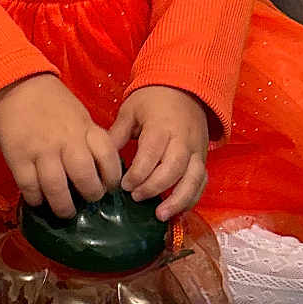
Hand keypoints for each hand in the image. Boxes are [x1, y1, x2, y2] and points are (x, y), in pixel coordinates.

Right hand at [0, 74, 121, 218]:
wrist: (16, 87)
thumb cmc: (52, 104)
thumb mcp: (79, 116)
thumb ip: (90, 139)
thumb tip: (100, 170)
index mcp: (85, 128)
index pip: (108, 156)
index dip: (112, 176)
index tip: (109, 186)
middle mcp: (66, 141)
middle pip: (85, 177)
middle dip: (90, 195)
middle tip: (88, 199)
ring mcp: (41, 150)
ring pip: (57, 188)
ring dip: (64, 206)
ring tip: (66, 211)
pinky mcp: (18, 157)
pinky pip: (30, 187)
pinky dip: (36, 199)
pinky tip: (39, 200)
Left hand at [109, 86, 209, 221]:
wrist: (185, 88)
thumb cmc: (152, 99)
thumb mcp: (130, 110)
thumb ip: (117, 134)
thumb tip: (99, 157)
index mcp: (162, 127)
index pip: (152, 153)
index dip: (138, 173)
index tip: (124, 185)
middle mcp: (182, 140)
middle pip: (173, 169)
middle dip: (154, 187)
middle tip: (136, 198)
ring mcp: (196, 151)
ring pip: (192, 179)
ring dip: (178, 200)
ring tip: (160, 215)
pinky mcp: (202, 159)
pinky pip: (201, 182)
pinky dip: (192, 198)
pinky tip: (177, 212)